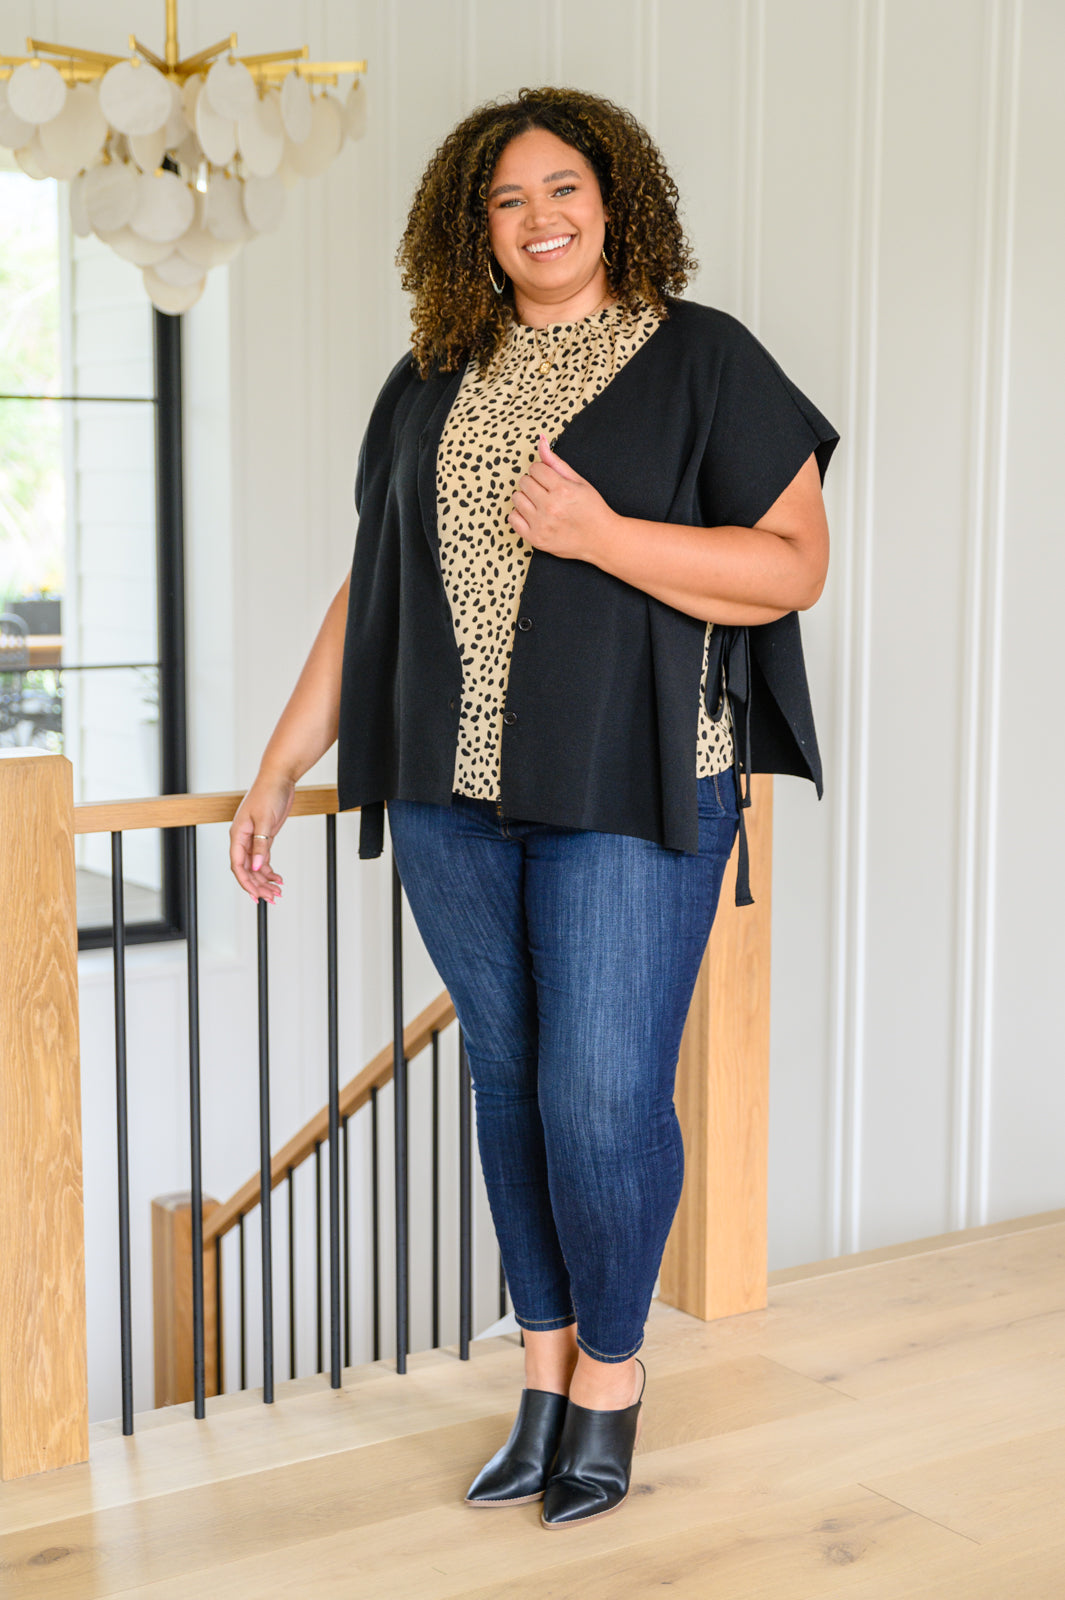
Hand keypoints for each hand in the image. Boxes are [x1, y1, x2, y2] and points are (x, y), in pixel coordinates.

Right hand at [229, 770, 294, 903]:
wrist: (279, 778)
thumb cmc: (268, 793)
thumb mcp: (265, 820)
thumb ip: (261, 845)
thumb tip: (256, 867)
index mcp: (238, 835)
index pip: (238, 865)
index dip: (246, 882)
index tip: (255, 895)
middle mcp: (243, 839)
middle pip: (247, 869)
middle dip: (257, 885)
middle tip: (271, 897)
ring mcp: (254, 838)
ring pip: (255, 866)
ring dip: (264, 880)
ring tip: (277, 892)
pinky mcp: (264, 836)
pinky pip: (263, 859)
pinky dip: (269, 870)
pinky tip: (277, 878)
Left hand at [509, 433, 615, 559]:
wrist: (602, 540)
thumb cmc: (593, 510)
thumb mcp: (579, 481)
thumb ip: (556, 462)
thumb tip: (540, 440)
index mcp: (563, 490)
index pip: (535, 468)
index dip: (542, 472)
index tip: (550, 480)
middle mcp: (550, 507)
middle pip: (524, 482)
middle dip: (534, 483)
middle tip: (546, 492)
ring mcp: (542, 525)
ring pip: (516, 498)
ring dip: (526, 498)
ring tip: (540, 503)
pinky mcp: (536, 539)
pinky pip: (512, 519)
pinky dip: (520, 515)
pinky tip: (533, 515)